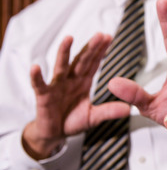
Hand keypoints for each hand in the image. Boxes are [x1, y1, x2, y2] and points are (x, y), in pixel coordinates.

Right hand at [22, 33, 130, 159]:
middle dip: (90, 48)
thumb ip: (109, 111)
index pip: (93, 63)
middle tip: (99, 35)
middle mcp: (70, 80)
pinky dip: (37, 77)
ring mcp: (56, 86)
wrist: (54, 133)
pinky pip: (40, 85)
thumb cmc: (72, 121)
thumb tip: (128, 109)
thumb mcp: (93, 117)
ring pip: (61, 66)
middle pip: (81, 61)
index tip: (108, 37)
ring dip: (64, 52)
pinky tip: (36, 67)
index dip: (100, 51)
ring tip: (69, 38)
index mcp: (82, 82)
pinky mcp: (44, 96)